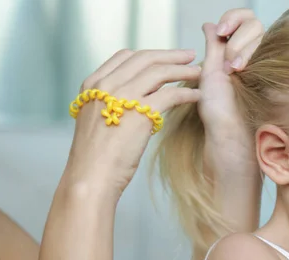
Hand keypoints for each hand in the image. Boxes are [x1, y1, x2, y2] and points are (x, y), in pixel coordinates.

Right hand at [65, 49, 200, 197]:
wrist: (91, 176)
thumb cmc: (95, 156)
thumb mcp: (96, 120)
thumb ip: (110, 104)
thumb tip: (134, 101)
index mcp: (93, 84)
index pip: (125, 56)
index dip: (150, 54)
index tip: (167, 57)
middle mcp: (106, 84)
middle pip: (145, 58)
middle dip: (171, 55)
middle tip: (190, 55)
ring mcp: (123, 96)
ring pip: (159, 72)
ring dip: (183, 70)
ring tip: (198, 73)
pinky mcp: (140, 113)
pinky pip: (170, 95)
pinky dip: (186, 94)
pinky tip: (196, 96)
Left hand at [199, 9, 263, 171]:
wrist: (232, 132)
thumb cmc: (219, 111)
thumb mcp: (210, 72)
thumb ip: (213, 46)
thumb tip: (209, 24)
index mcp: (238, 51)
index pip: (243, 19)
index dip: (233, 18)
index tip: (221, 31)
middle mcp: (255, 54)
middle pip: (253, 22)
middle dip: (236, 37)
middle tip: (226, 61)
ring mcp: (266, 62)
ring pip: (260, 32)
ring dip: (241, 48)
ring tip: (233, 71)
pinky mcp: (276, 70)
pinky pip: (270, 46)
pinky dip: (251, 53)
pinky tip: (243, 71)